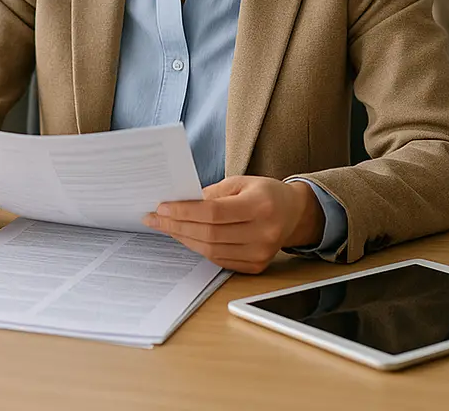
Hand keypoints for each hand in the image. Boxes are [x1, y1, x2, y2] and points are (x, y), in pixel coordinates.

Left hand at [143, 176, 323, 273]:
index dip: (184, 211)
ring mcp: (261, 253)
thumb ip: (212, 193)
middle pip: (210, 233)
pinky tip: (185, 237)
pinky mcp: (257, 266)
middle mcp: (263, 233)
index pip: (214, 212)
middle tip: (155, 218)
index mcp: (260, 205)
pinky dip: (199, 249)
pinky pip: (220, 260)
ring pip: (212, 250)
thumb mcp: (240, 182)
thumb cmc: (264, 193)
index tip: (161, 208)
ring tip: (166, 227)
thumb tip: (179, 203)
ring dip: (184, 238)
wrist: (293, 213)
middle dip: (177, 226)